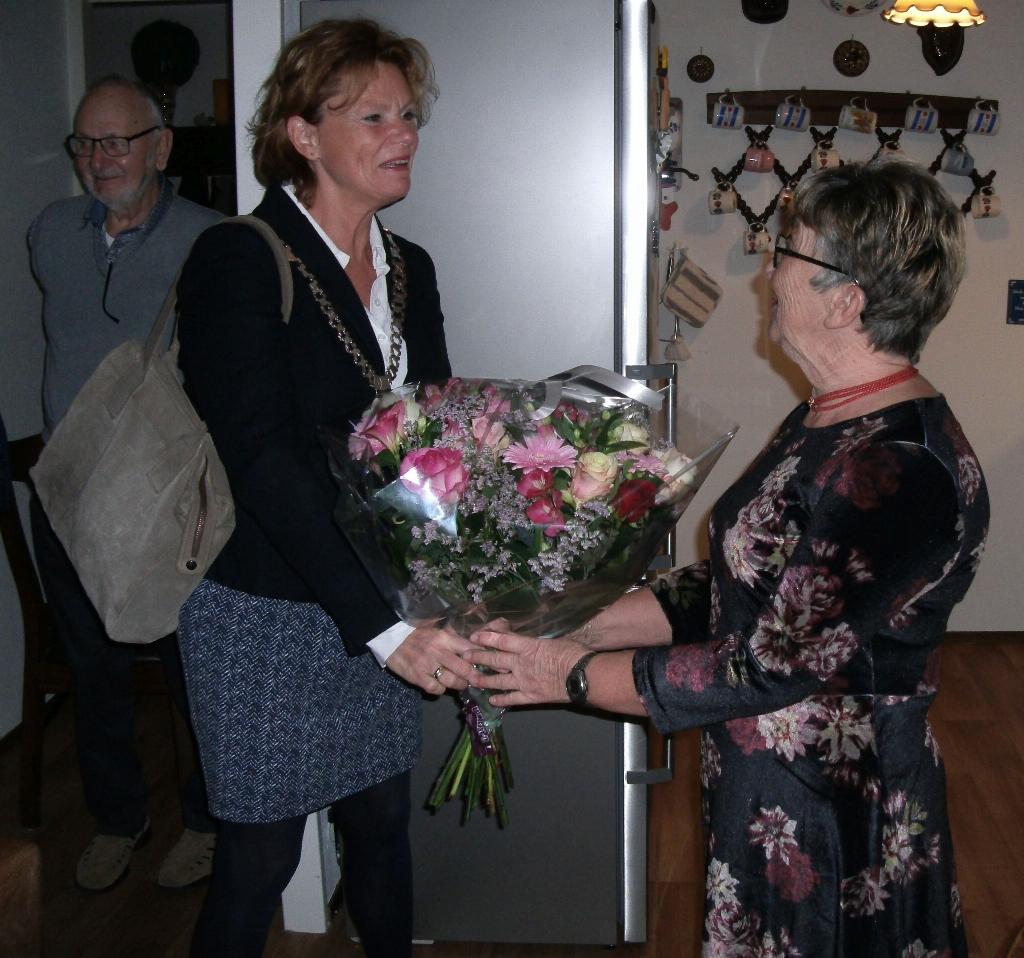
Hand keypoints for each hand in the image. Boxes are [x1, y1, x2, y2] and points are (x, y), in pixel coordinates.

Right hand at [386, 625, 477, 693]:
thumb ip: (454, 638)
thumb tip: (476, 642)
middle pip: (464, 668)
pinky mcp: (417, 677)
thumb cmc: (417, 634)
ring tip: (461, 683)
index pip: (470, 649)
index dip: (481, 658)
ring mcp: (427, 665)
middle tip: (478, 679)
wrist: (392, 638)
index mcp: (445, 637)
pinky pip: (436, 689)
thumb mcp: (437, 630)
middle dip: (474, 676)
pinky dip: (441, 690)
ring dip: (460, 684)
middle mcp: (438, 651)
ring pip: (452, 681)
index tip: (487, 664)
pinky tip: (441, 686)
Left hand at [465, 628, 586, 707]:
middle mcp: (521, 664)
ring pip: (498, 681)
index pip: (502, 640)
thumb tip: (532, 639)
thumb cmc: (574, 653)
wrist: (583, 676)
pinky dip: (501, 699)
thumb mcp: (554, 640)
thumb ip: (539, 642)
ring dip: (483, 680)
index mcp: (528, 647)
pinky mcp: (531, 697)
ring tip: (471, 680)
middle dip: (478, 658)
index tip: (473, 636)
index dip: (486, 638)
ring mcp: (524, 682)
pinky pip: (512, 699)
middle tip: (464, 656)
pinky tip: (491, 700)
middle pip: (494, 660)